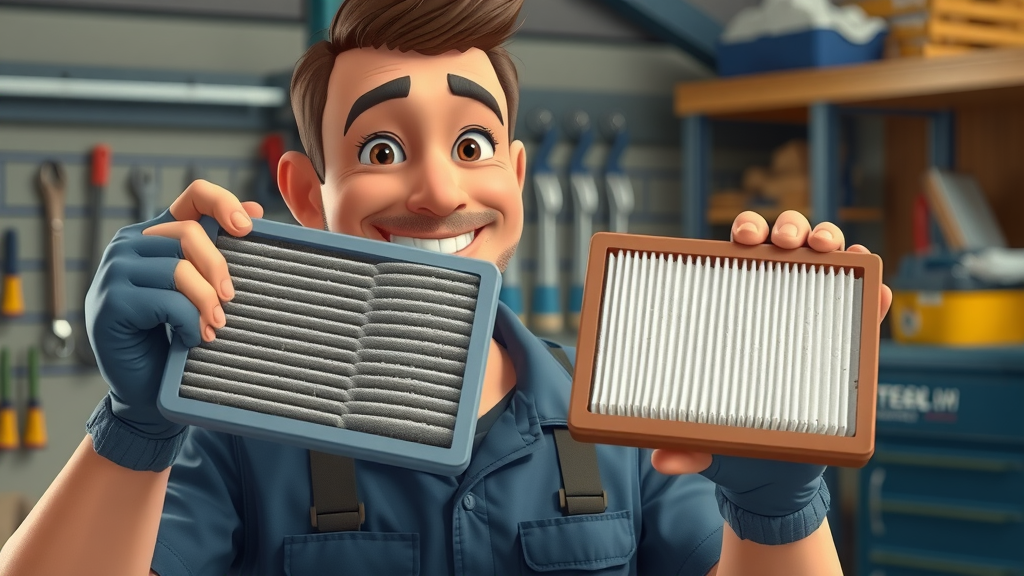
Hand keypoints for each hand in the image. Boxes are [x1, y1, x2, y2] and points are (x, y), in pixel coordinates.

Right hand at [85, 180, 261, 438]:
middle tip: (230, 301)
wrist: (147, 389)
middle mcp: (130, 244)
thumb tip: (256, 210)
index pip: (193, 196)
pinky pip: (165, 302)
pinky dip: (186, 323)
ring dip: (205, 303)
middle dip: (219, 269)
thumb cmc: (178, 335)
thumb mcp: (206, 289)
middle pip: (190, 234)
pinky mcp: (110, 302)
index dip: (223, 202)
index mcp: (158, 233)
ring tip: (212, 327)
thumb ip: (222, 252)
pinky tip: (188, 338)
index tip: (247, 229)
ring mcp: (114, 272)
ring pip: (178, 269)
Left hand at [650, 210, 891, 535]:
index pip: (742, 252)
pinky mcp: (849, 342)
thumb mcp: (702, 437)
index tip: (742, 239)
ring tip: (826, 248)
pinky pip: (867, 309)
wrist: (770, 473)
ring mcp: (815, 316)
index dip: (747, 230)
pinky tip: (878, 292)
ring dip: (831, 240)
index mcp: (734, 306)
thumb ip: (683, 445)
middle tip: (785, 242)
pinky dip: (876, 294)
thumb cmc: (728, 436)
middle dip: (790, 226)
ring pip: (829, 259)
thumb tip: (663, 461)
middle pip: (788, 242)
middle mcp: (776, 301)